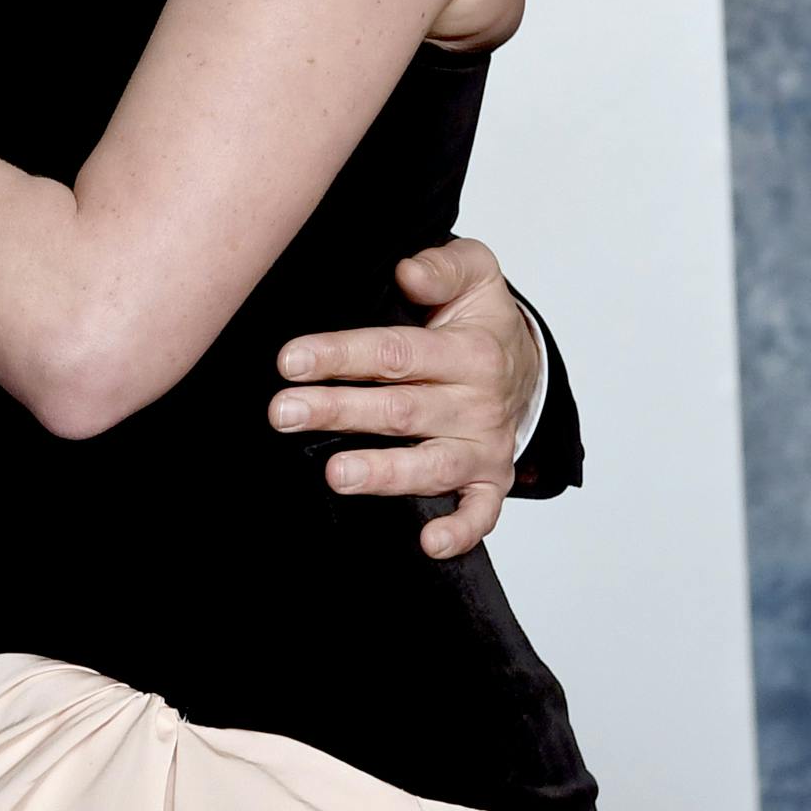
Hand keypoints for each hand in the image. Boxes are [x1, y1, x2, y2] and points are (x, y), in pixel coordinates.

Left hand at [264, 237, 540, 559]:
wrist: (527, 367)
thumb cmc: (482, 320)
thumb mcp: (474, 272)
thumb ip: (443, 267)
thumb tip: (408, 272)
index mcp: (469, 350)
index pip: (395, 353)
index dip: (340, 355)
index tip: (290, 360)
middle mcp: (476, 403)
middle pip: (400, 410)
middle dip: (338, 411)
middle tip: (283, 413)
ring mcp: (483, 446)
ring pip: (431, 465)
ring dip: (384, 472)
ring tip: (336, 474)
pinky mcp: (489, 481)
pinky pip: (481, 512)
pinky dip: (460, 531)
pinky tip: (429, 543)